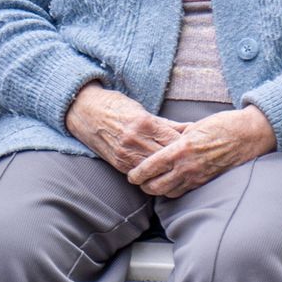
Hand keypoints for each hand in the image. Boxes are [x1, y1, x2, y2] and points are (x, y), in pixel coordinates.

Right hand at [63, 83, 186, 173]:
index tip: (198, 148)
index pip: (175, 141)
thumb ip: (166, 124)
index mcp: (144, 123)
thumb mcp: (141, 110)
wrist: (83, 110)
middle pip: (167, 158)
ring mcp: (125, 154)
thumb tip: (192, 129)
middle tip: (194, 163)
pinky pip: (142, 174)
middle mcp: (135, 141)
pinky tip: (163, 176)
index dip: (188, 146)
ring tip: (181, 172)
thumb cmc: (114, 106)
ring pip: (156, 170)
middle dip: (181, 161)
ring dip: (168, 172)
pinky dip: (153, 175)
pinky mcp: (118, 163)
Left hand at [127, 106, 277, 197]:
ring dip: (160, 190)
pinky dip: (176, 190)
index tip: (130, 176)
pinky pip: (186, 191)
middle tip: (140, 182)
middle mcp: (188, 167)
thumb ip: (176, 137)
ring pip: (171, 193)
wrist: (250, 134)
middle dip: (145, 186)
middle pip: (157, 187)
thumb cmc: (222, 125)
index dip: (137, 174)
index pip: (150, 167)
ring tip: (154, 184)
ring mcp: (199, 177)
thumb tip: (162, 141)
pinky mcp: (208, 182)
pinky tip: (172, 184)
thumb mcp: (193, 127)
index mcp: (180, 150)